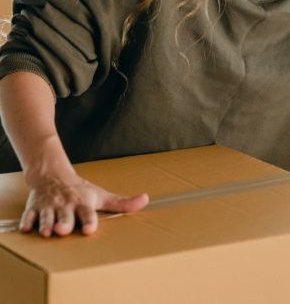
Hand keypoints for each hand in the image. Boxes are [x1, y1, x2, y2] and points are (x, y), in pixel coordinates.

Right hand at [20, 170, 148, 237]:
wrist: (54, 175)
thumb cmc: (81, 190)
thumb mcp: (101, 195)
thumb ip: (122, 203)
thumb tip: (146, 200)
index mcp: (83, 203)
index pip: (88, 213)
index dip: (89, 221)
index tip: (90, 229)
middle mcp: (66, 205)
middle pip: (65, 216)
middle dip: (64, 222)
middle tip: (63, 229)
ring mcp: (49, 206)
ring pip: (46, 216)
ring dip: (46, 224)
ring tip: (46, 232)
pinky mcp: (34, 208)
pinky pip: (29, 215)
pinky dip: (27, 221)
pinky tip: (25, 228)